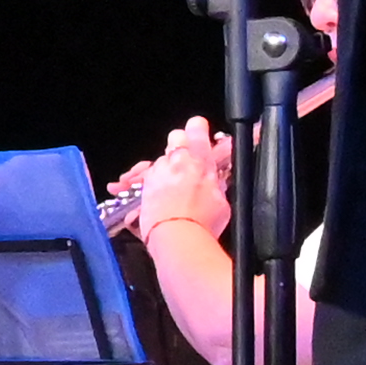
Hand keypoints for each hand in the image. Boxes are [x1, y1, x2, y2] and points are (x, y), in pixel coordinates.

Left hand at [140, 114, 232, 245]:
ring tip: (176, 192)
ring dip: (168, 170)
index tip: (200, 131)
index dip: (198, 128)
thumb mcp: (221, 201)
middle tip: (190, 163)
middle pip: (176, 137)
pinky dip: (155, 185)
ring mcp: (158, 172)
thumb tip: (215, 183)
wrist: (176, 237)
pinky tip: (163, 200)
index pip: (197, 127)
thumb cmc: (201, 222)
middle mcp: (176, 160)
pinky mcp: (143, 186)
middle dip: (181, 146)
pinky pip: (149, 178)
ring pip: (162, 160)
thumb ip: (215, 185)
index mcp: (199, 159)